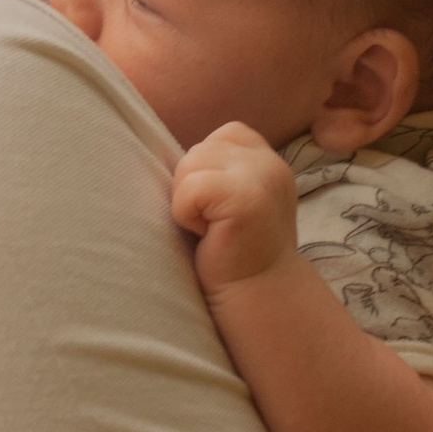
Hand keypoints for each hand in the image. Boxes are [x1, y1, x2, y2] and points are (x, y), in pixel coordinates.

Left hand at [171, 123, 300, 292]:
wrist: (258, 296)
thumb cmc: (234, 251)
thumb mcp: (232, 196)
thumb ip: (217, 168)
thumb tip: (163, 149)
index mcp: (268, 160)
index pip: (222, 135)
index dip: (206, 170)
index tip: (219, 209)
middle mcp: (270, 163)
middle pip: (199, 150)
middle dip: (192, 188)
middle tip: (214, 224)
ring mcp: (261, 177)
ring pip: (190, 165)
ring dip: (187, 201)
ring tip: (211, 229)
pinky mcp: (245, 197)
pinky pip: (189, 189)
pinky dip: (185, 214)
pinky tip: (208, 235)